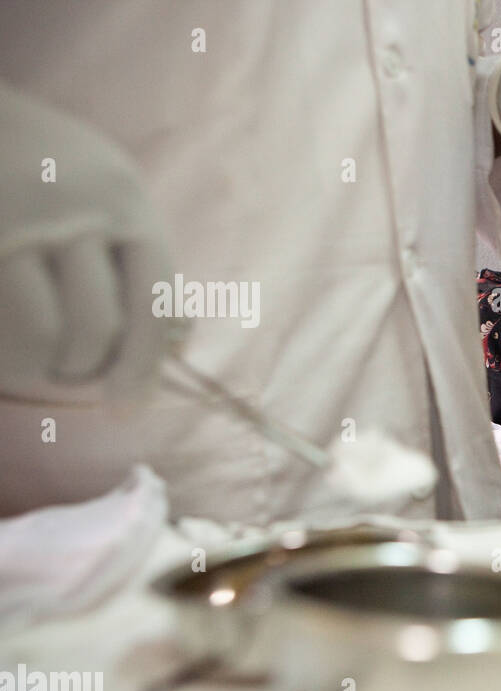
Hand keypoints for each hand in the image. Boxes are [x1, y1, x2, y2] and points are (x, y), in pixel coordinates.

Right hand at [0, 86, 183, 404]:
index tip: (128, 408)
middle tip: (68, 372)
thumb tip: (176, 344)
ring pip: (42, 334)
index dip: (143, 366)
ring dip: (38, 365)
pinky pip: (0, 324)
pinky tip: (5, 343)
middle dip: (86, 369)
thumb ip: (139, 258)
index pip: (153, 302)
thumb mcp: (108, 188)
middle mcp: (70, 211)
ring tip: (30, 358)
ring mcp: (13, 224)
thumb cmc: (49, 165)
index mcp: (122, 201)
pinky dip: (4, 351)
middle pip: (98, 328)